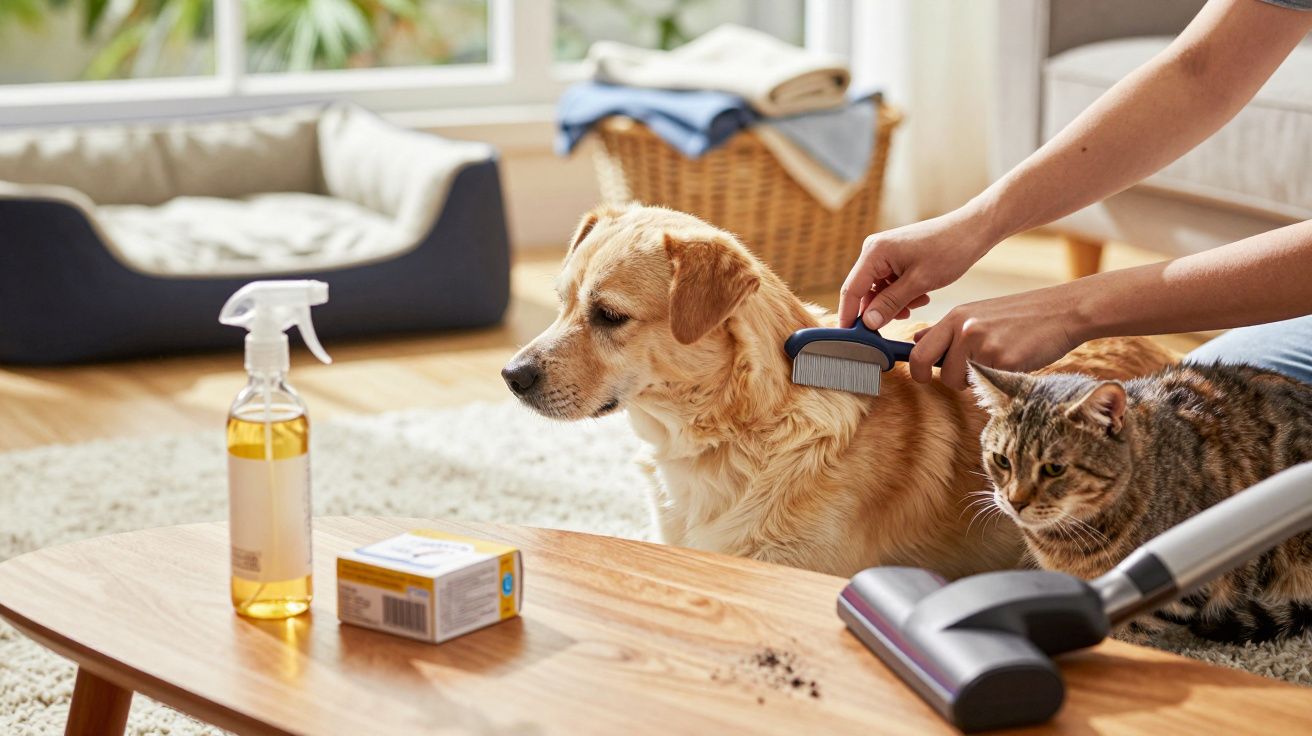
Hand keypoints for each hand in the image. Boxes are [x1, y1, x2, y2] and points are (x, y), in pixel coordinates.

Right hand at [838, 209, 996, 328]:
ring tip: (919, 301)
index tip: (850, 339)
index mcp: (874, 252)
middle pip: (863, 292)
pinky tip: (921, 295)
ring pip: (878, 291)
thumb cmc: (949, 250)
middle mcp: (874, 251)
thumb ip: (890, 304)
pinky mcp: (895, 259)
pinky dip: (902, 295)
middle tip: (901, 319)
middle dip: (880, 309)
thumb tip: (868, 323)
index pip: (851, 290)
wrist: (972, 231)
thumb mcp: (919, 283)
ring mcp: (884, 254)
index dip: (849, 316)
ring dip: (894, 303)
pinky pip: (889, 284)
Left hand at [908, 286, 1084, 389]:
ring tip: (998, 361)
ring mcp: (984, 345)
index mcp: (956, 317)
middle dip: (947, 380)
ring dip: (976, 380)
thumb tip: (916, 340)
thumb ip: (947, 330)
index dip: (917, 369)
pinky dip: (1000, 380)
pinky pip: (990, 384)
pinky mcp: (1004, 361)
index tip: (922, 376)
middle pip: (938, 372)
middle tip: (960, 379)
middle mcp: (965, 329)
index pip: (919, 350)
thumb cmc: (1020, 315)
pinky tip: (1015, 361)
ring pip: (963, 382)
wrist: (1063, 311)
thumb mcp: (978, 313)